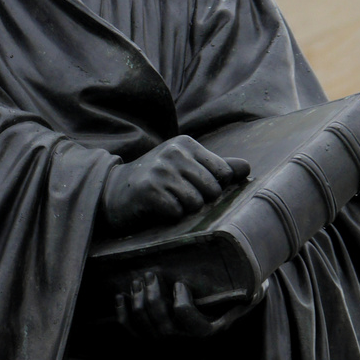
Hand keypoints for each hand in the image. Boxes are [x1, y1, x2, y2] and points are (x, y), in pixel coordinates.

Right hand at [99, 136, 248, 235]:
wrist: (113, 191)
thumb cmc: (156, 180)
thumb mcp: (185, 167)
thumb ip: (216, 167)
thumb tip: (246, 168)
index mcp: (186, 144)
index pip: (224, 174)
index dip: (214, 188)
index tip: (194, 188)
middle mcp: (174, 152)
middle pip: (212, 190)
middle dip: (199, 200)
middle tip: (177, 196)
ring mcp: (160, 170)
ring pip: (196, 203)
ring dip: (183, 209)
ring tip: (167, 201)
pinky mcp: (149, 189)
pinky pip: (177, 212)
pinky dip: (169, 216)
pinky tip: (156, 208)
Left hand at [114, 272, 248, 338]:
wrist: (207, 338)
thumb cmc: (225, 312)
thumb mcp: (241, 307)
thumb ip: (249, 296)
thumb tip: (261, 283)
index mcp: (205, 332)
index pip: (185, 317)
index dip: (180, 300)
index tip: (180, 284)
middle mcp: (182, 343)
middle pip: (159, 319)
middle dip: (151, 294)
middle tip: (150, 275)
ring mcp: (164, 345)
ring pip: (142, 324)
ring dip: (137, 300)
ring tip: (138, 281)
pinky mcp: (148, 344)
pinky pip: (131, 332)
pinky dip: (123, 314)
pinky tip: (121, 297)